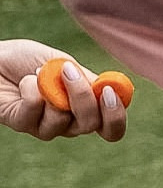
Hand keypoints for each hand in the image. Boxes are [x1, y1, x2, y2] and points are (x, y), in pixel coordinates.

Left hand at [0, 42, 128, 141]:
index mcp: (85, 108)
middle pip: (91, 126)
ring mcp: (44, 126)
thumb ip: (87, 79)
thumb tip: (112, 87)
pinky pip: (34, 111)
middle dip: (84, 98)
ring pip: (62, 121)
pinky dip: (32, 89)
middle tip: (71, 72)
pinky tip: (25, 80)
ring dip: (53, 89)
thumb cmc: (29, 59)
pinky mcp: (21, 123)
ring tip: (40, 71)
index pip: (110, 127)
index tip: (110, 91)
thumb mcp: (65, 64)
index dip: (116, 115)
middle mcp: (68, 122)